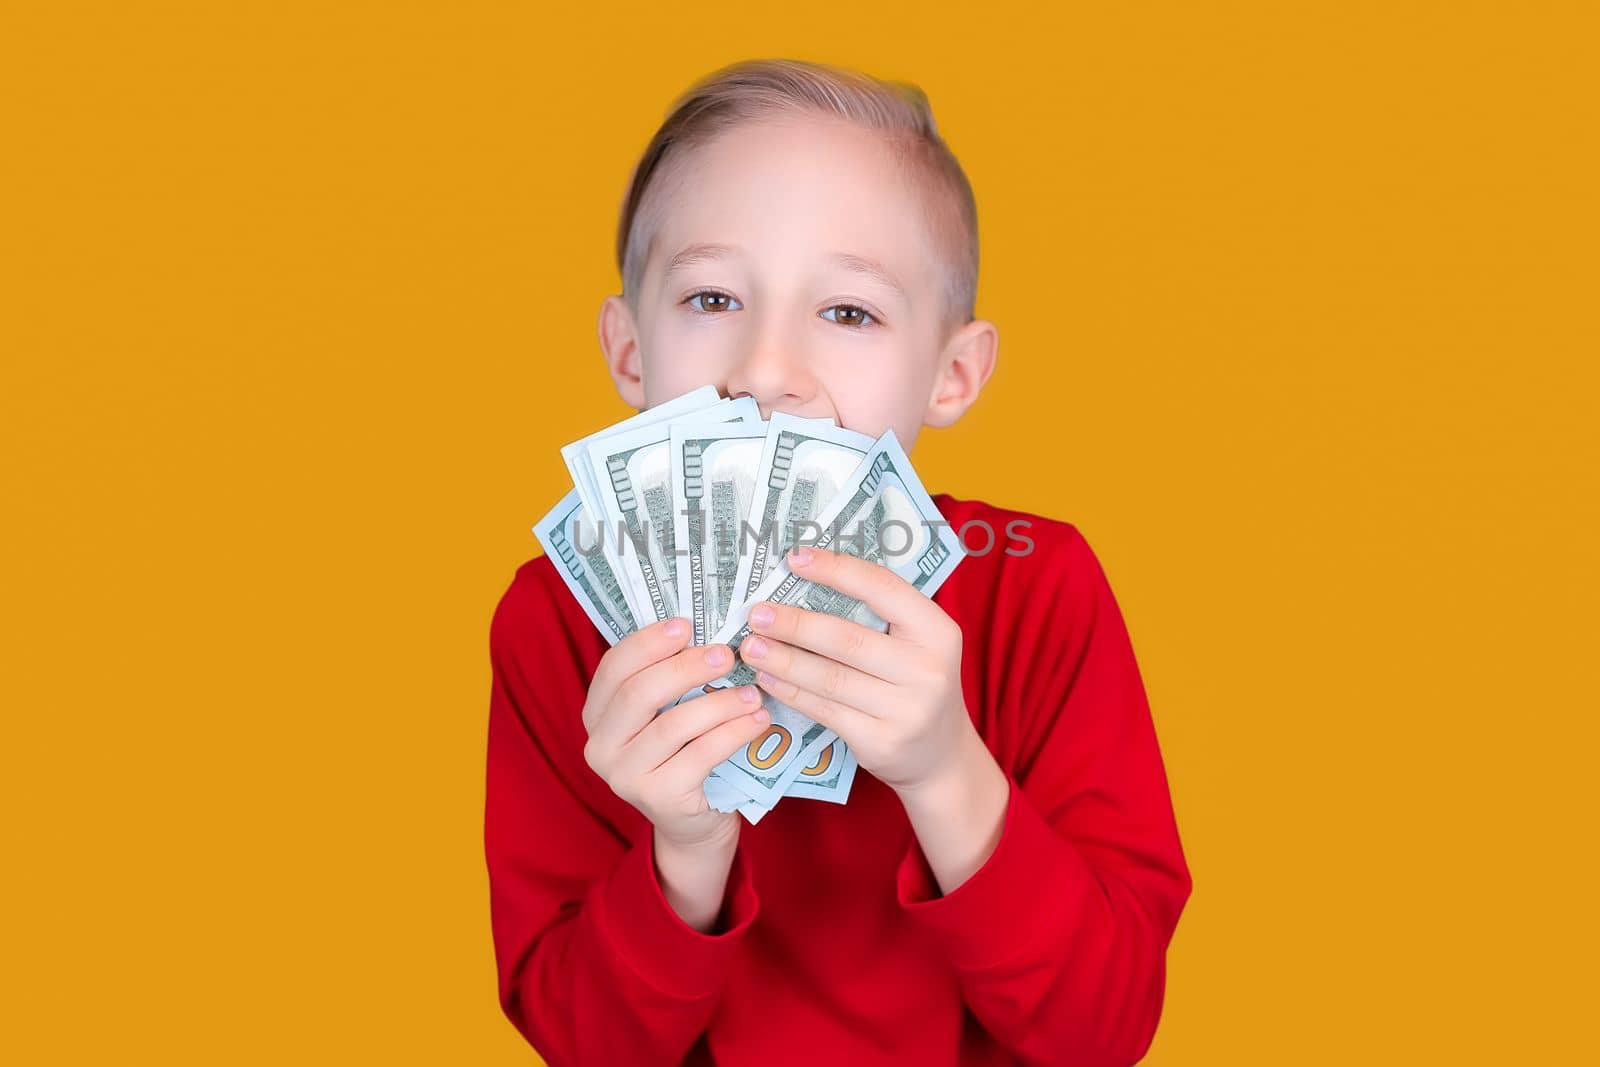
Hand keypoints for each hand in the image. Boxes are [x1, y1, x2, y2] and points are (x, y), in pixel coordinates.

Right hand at [581, 616, 770, 851]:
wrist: (695, 821)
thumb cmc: (683, 752)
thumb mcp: (668, 712)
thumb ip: (670, 677)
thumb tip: (706, 627)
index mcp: (597, 714)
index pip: (613, 668)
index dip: (648, 642)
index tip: (687, 625)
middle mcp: (600, 746)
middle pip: (639, 694)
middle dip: (686, 668)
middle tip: (728, 654)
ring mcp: (624, 777)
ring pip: (673, 726)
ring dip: (719, 703)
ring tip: (753, 692)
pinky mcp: (658, 799)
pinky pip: (700, 756)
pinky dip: (733, 733)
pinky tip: (758, 720)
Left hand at [738, 545, 981, 796]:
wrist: (941, 754)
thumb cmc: (915, 682)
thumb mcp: (917, 643)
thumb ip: (878, 616)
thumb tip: (805, 578)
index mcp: (937, 631)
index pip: (881, 588)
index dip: (835, 570)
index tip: (794, 559)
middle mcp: (927, 669)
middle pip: (846, 639)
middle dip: (795, 624)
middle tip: (757, 614)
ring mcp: (906, 710)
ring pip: (830, 678)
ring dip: (783, 660)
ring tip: (752, 646)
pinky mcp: (881, 742)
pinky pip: (826, 711)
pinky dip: (791, 692)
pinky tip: (768, 678)